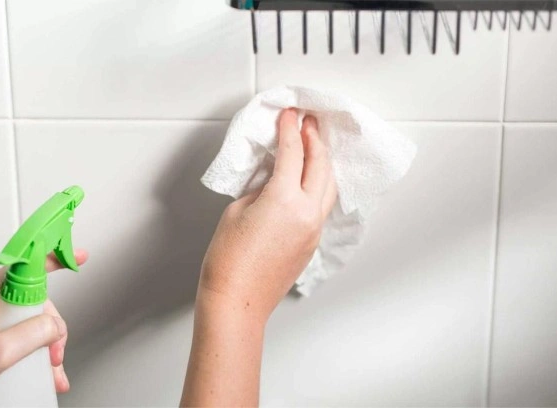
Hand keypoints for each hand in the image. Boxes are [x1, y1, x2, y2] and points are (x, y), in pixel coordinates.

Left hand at [0, 249, 87, 406]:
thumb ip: (33, 333)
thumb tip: (56, 326)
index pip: (27, 266)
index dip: (54, 259)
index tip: (77, 255)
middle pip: (36, 303)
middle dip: (52, 328)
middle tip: (54, 350)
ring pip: (30, 326)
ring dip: (46, 348)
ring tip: (50, 371)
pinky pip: (19, 343)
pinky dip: (34, 357)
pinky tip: (41, 375)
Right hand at [181, 109, 335, 406]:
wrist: (236, 301)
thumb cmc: (228, 260)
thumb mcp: (237, 210)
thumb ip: (259, 188)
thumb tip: (271, 179)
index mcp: (285, 199)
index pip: (292, 152)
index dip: (290, 129)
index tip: (290, 114)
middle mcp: (307, 212)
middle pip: (319, 165)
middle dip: (313, 139)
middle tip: (308, 122)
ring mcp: (313, 229)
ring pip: (328, 185)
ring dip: (322, 161)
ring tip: (314, 145)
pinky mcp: (311, 243)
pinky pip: (323, 204)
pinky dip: (320, 184)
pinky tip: (311, 179)